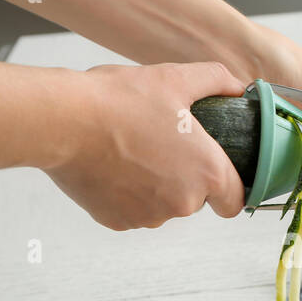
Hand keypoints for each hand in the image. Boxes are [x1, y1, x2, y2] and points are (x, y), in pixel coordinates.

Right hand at [49, 62, 245, 229]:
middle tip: (162, 144)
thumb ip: (216, 81)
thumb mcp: (176, 78)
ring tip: (133, 150)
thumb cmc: (120, 101)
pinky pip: (132, 211)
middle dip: (184, 177)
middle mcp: (183, 203)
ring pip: (163, 206)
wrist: (64, 122)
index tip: (217, 174)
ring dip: (156, 186)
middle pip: (195, 200)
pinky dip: (127, 194)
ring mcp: (149, 216)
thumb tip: (237, 86)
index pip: (235, 201)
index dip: (229, 188)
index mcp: (207, 172)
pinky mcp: (118, 222)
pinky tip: (113, 166)